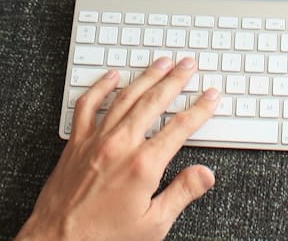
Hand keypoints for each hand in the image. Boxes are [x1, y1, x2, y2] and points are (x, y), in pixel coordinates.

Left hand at [17, 57, 220, 240]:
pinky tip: (112, 77)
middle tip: (188, 65)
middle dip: (175, 80)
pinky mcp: (76, 143)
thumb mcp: (153, 225)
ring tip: (161, 63)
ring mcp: (95, 140)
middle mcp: (120, 145)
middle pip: (154, 102)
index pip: (180, 127)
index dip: (199, 108)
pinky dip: (101, 87)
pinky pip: (88, 105)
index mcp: (143, 165)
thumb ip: (181, 194)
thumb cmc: (102, 238)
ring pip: (125, 97)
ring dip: (146, 77)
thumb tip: (205, 174)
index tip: (210, 96)